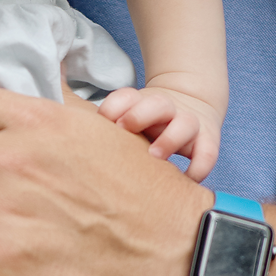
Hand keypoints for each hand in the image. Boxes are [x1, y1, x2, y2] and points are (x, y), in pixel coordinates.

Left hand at [97, 81, 221, 180]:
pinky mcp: (208, 139)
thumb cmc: (147, 122)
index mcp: (141, 102)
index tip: (102, 120)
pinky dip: (200, 166)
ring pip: (185, 124)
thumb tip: (67, 131)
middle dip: (139, 115)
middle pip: (156, 104)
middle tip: (124, 129)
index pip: (126, 97)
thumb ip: (103, 126)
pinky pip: (208, 153)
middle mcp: (166, 109)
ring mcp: (189, 122)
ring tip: (155, 156)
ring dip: (170, 139)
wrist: (192, 105)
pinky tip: (186, 178)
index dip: (114, 106)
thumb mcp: (127, 117)